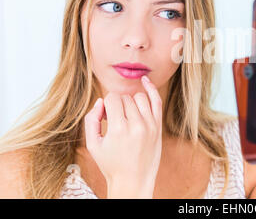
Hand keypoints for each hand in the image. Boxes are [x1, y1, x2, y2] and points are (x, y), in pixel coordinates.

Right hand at [84, 75, 162, 197]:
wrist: (133, 181)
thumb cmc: (111, 164)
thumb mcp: (92, 145)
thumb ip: (91, 120)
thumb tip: (101, 101)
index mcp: (118, 129)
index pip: (112, 99)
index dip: (106, 105)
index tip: (105, 117)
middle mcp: (137, 125)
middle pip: (125, 98)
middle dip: (117, 105)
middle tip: (115, 121)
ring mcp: (150, 125)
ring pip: (139, 97)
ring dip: (130, 102)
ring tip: (126, 115)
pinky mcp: (158, 126)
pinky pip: (157, 101)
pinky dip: (151, 89)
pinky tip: (145, 81)